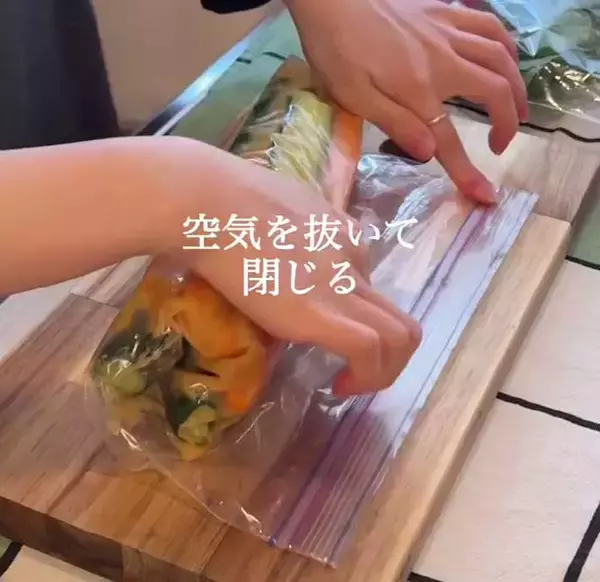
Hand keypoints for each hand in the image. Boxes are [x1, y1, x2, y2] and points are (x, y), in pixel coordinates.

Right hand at [166, 138, 421, 395]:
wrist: (205, 205)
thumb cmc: (219, 203)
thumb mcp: (267, 212)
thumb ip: (284, 234)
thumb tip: (271, 256)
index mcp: (339, 232)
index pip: (364, 277)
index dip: (351, 308)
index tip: (322, 325)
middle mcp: (353, 258)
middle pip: (398, 315)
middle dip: (387, 351)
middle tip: (352, 367)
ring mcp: (344, 286)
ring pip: (402, 337)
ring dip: (384, 370)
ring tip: (348, 382)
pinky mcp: (325, 313)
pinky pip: (371, 352)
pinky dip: (366, 377)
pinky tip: (337, 386)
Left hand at [287, 0, 527, 203]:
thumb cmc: (337, 51)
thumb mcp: (354, 96)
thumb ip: (394, 123)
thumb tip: (429, 153)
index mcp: (418, 90)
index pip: (450, 140)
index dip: (469, 172)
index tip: (486, 196)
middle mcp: (444, 60)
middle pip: (495, 90)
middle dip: (508, 121)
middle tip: (501, 143)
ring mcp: (447, 32)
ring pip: (501, 55)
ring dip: (516, 84)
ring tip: (514, 105)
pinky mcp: (444, 11)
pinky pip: (488, 25)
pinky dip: (505, 44)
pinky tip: (504, 57)